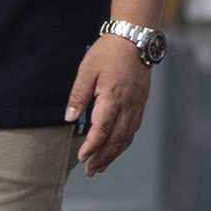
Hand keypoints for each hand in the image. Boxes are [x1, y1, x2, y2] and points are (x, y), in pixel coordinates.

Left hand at [67, 36, 152, 175]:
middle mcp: (127, 105)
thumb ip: (78, 96)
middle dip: (103, 157)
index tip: (82, 157)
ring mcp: (136, 106)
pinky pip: (133, 129)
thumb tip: (70, 119)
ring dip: (113, 154)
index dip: (92, 146)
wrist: (134, 39)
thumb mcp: (87, 70)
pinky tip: (115, 148)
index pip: (103, 128)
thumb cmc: (108, 52)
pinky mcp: (140, 104)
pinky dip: (123, 143)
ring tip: (101, 166)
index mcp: (112, 97)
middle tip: (90, 171)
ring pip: (126, 137)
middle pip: (116, 139)